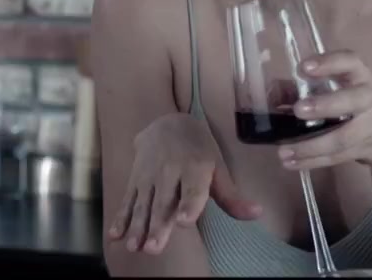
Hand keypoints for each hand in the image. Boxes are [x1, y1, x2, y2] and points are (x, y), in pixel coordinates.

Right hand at [107, 113, 261, 254]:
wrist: (166, 122)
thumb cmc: (198, 149)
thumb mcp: (217, 167)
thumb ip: (232, 196)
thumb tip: (256, 214)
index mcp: (195, 168)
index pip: (193, 189)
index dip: (189, 205)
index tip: (183, 222)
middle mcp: (169, 171)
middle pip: (164, 202)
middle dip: (157, 226)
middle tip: (154, 249)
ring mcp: (149, 176)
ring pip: (143, 204)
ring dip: (137, 226)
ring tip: (134, 247)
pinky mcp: (134, 179)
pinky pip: (127, 200)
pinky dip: (120, 217)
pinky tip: (115, 235)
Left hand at [277, 50, 371, 171]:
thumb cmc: (353, 103)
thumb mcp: (335, 89)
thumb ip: (303, 88)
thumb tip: (270, 91)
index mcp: (360, 76)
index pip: (350, 61)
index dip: (329, 63)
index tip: (303, 68)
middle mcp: (371, 98)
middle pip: (353, 100)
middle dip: (326, 105)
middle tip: (298, 110)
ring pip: (343, 138)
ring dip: (311, 146)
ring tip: (283, 150)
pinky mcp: (366, 149)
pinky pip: (338, 157)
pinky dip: (312, 161)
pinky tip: (292, 162)